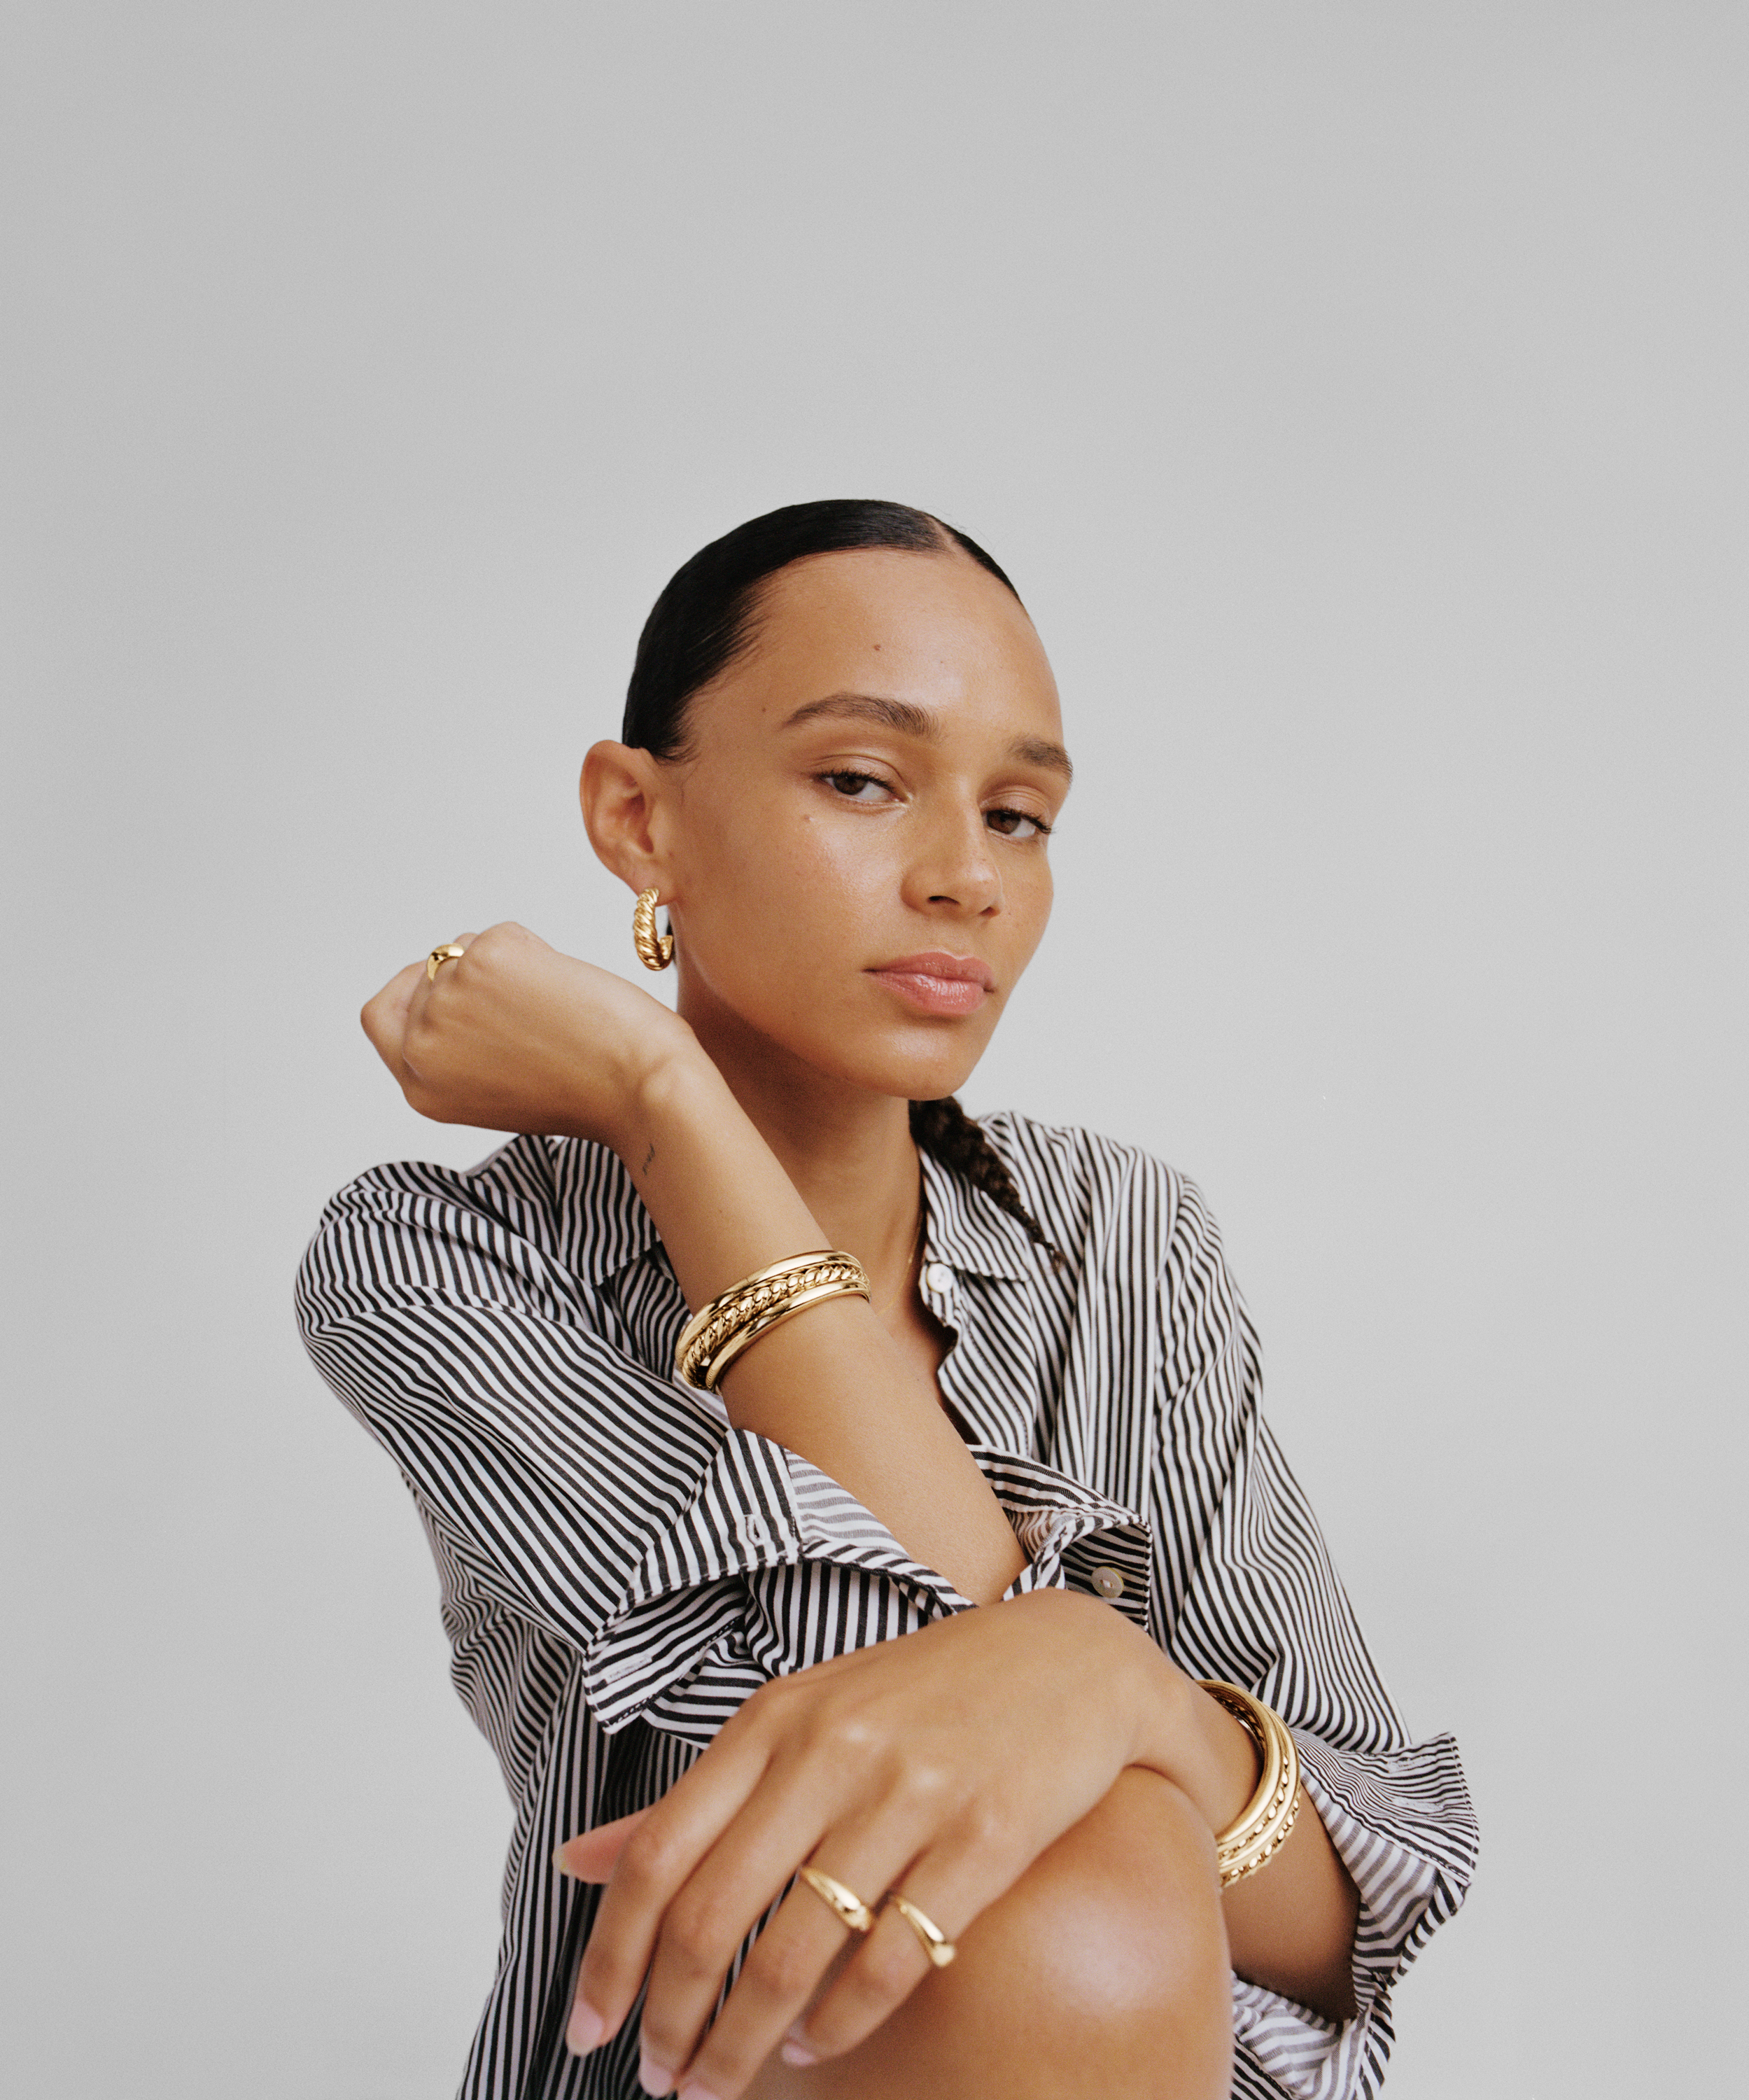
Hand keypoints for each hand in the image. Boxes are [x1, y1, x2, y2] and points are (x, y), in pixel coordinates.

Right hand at [360, 921, 695, 1150]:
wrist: (640, 1084)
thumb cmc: (589, 1092)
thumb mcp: (498, 1088)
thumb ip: (458, 1049)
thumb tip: (456, 992)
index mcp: (421, 1086)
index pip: (381, 1018)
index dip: (411, 992)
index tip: (441, 983)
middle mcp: (422, 1049)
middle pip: (422, 977)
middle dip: (466, 975)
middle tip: (519, 993)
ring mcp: (447, 1002)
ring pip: (462, 949)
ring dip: (507, 964)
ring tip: (553, 1008)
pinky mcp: (482, 962)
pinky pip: (500, 935)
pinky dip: (534, 951)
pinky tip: (564, 988)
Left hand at [558, 1587, 1184, 2098]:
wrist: (1070, 1660)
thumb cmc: (920, 1696)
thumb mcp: (799, 1718)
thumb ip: (700, 1794)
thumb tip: (577, 1859)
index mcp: (773, 1720)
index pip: (659, 1853)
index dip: (610, 1954)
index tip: (587, 2030)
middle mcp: (830, 1753)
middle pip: (715, 1916)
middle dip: (672, 2022)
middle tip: (661, 2082)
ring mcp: (909, 1796)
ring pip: (794, 1953)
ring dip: (743, 2043)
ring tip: (722, 2084)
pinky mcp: (985, 1840)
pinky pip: (890, 1960)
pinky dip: (837, 2022)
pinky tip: (813, 2044)